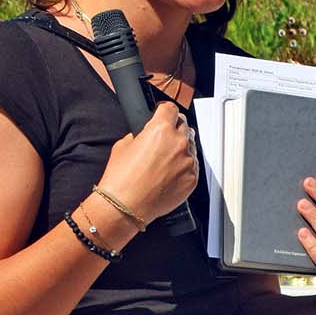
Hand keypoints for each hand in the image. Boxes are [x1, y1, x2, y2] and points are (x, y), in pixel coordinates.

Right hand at [98, 101, 199, 223]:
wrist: (127, 206)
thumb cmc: (122, 178)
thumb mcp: (123, 145)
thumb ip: (139, 134)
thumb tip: (145, 134)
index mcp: (161, 130)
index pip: (170, 109)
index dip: (164, 111)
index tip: (162, 114)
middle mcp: (179, 143)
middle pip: (183, 126)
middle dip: (174, 128)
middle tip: (163, 138)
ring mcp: (188, 161)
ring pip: (190, 147)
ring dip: (180, 149)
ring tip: (164, 160)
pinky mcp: (193, 178)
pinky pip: (192, 166)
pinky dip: (183, 167)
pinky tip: (168, 174)